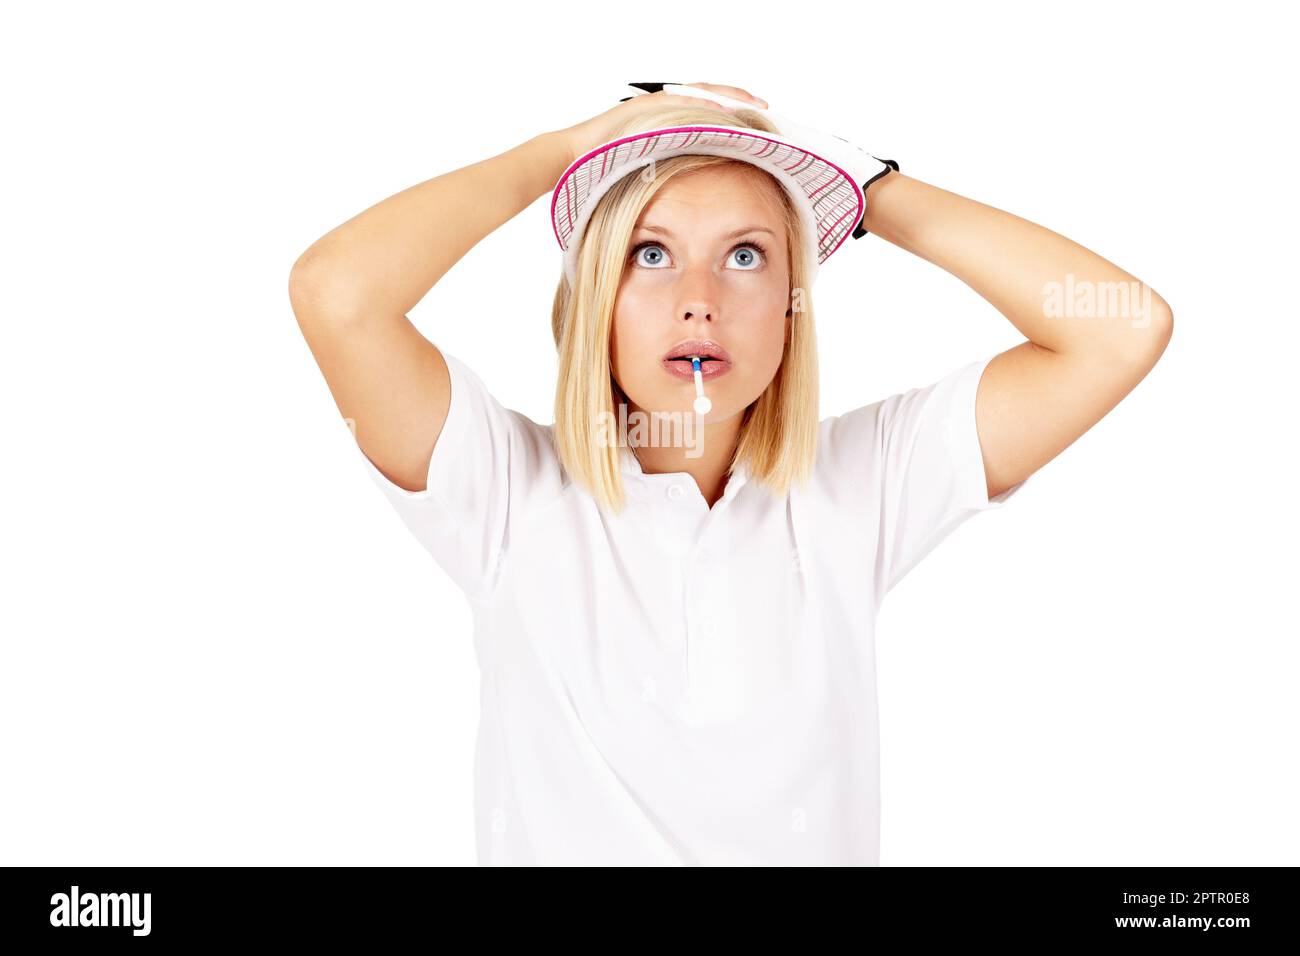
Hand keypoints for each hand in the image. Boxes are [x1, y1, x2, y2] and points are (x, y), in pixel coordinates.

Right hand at [553, 83, 768, 167]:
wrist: (577, 156)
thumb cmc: (608, 170)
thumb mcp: (649, 174)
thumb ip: (670, 175)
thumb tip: (691, 195)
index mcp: (670, 127)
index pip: (709, 115)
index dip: (734, 116)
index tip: (758, 124)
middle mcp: (667, 111)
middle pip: (710, 99)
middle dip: (738, 101)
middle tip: (764, 108)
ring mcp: (658, 105)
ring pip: (701, 94)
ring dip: (727, 97)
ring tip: (751, 103)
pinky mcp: (649, 104)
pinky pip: (682, 98)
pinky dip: (704, 100)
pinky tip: (723, 106)